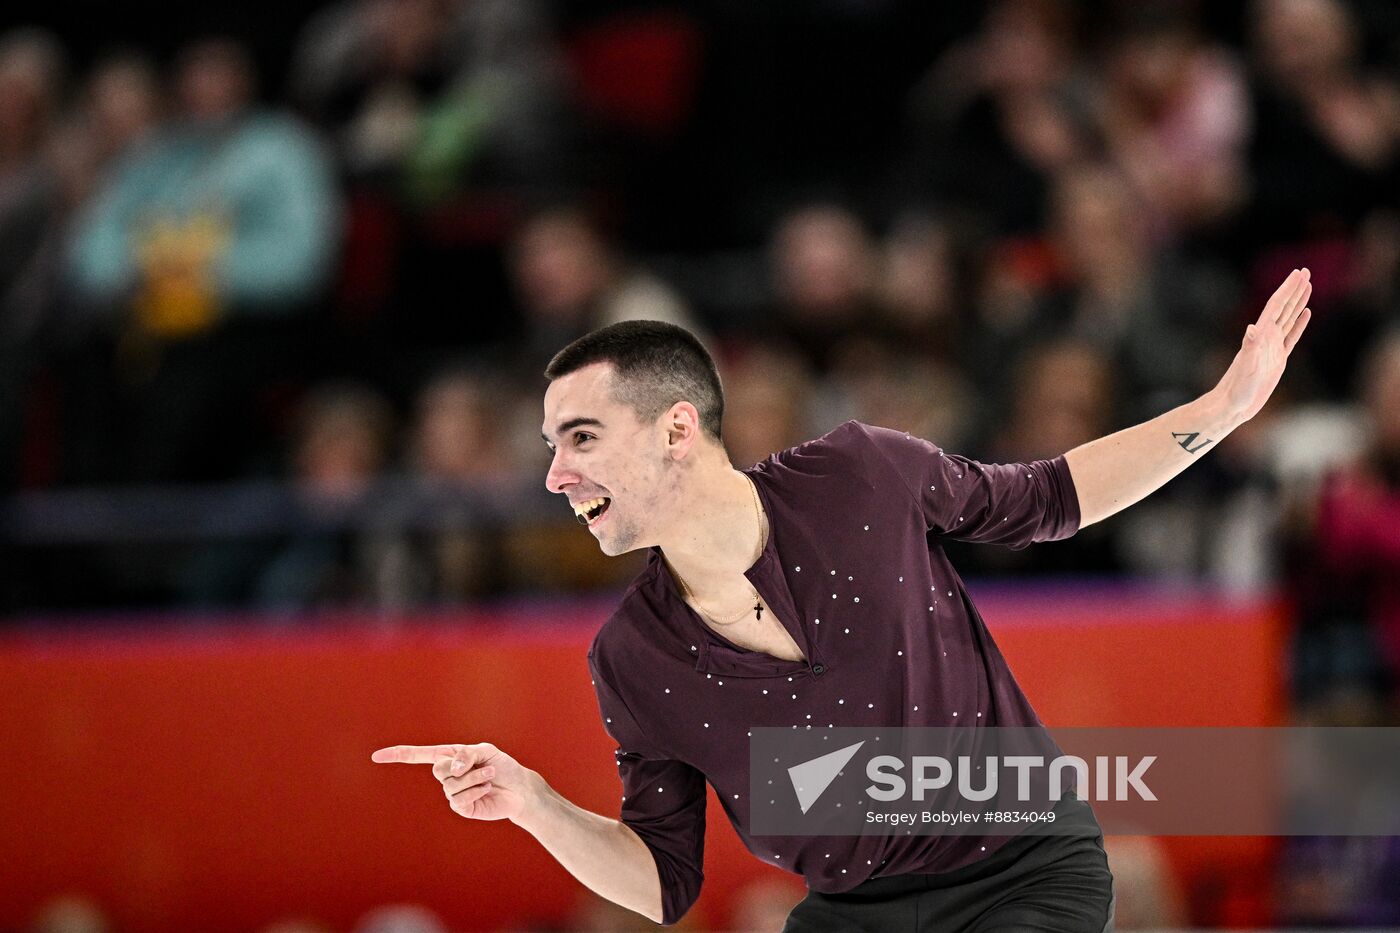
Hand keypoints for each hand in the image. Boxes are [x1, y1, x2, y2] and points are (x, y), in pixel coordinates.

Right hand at [372, 742, 534, 821]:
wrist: (519, 788)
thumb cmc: (503, 766)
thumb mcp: (486, 751)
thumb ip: (466, 755)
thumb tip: (451, 768)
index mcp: (449, 757)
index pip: (418, 755)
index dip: (397, 755)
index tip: (376, 756)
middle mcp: (447, 775)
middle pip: (438, 770)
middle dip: (464, 767)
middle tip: (486, 766)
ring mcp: (452, 793)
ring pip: (452, 785)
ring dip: (476, 778)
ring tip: (490, 777)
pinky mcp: (462, 808)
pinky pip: (460, 800)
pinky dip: (476, 792)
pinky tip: (486, 790)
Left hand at [1215, 268, 1311, 424]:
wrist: (1233, 405)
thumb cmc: (1236, 388)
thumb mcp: (1245, 367)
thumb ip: (1250, 347)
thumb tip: (1252, 328)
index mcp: (1260, 335)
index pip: (1276, 306)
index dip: (1288, 289)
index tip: (1299, 273)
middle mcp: (1266, 337)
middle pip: (1284, 307)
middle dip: (1295, 289)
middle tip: (1306, 271)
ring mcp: (1272, 347)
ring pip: (1288, 318)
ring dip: (1298, 302)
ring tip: (1308, 286)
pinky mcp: (1278, 359)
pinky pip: (1291, 336)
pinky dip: (1299, 324)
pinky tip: (1305, 314)